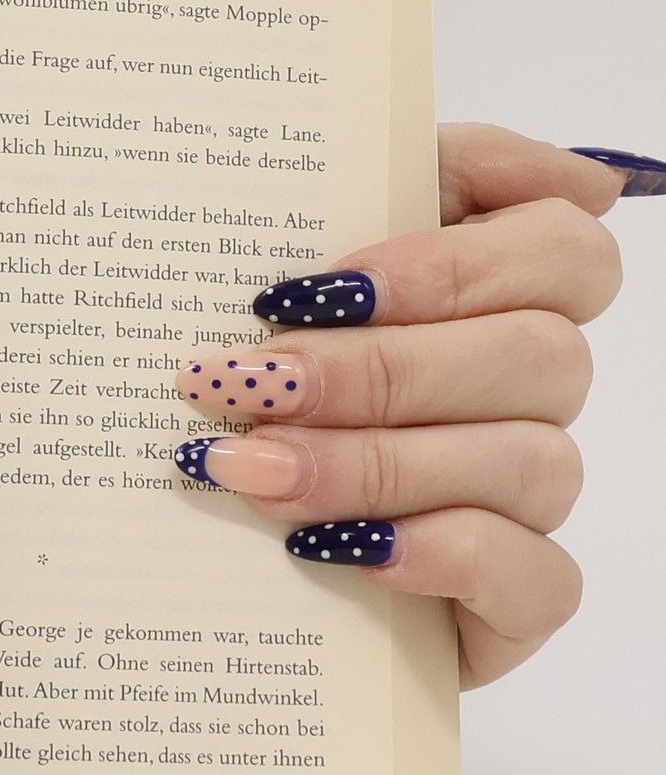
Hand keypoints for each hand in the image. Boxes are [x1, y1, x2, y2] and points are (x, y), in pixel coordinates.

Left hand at [172, 124, 623, 687]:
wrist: (202, 538)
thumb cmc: (256, 373)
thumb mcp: (285, 259)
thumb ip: (386, 180)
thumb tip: (572, 174)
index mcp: (501, 293)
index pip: (563, 248)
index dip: (449, 265)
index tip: (310, 288)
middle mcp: (533, 391)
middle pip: (535, 358)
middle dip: (378, 373)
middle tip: (248, 385)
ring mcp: (531, 497)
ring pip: (527, 463)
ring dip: (375, 465)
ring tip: (246, 470)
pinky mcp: (514, 600)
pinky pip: (535, 577)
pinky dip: (439, 555)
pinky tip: (339, 550)